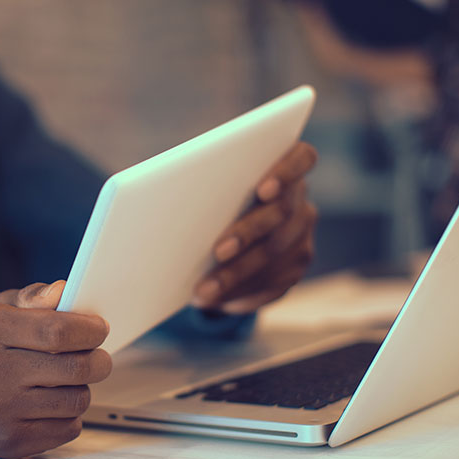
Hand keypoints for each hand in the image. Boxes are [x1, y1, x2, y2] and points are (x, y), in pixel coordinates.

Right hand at [0, 281, 111, 458]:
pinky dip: (69, 415)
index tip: (99, 329)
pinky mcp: (9, 443)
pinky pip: (68, 428)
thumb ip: (31, 297)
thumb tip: (63, 291)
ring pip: (77, 400)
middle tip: (97, 357)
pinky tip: (51, 404)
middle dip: (99, 360)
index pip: (57, 331)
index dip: (90, 330)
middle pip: (75, 368)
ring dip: (82, 388)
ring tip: (66, 380)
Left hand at [193, 141, 317, 312]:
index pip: (302, 158)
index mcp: (281, 170)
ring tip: (204, 290)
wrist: (217, 244)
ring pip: (274, 255)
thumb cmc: (205, 204)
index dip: (287, 171)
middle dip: (248, 232)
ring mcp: (300, 238)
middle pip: (282, 213)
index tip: (263, 189)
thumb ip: (201, 184)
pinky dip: (240, 293)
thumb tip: (157, 194)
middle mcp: (299, 202)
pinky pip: (271, 285)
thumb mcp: (205, 191)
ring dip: (236, 274)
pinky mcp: (292, 271)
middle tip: (218, 251)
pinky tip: (215, 300)